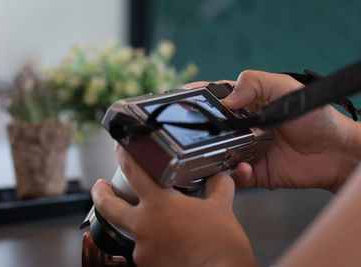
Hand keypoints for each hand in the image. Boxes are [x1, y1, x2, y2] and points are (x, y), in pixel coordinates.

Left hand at [92, 145, 257, 266]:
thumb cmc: (221, 244)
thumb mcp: (220, 207)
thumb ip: (217, 187)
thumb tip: (218, 178)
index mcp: (160, 204)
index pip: (133, 171)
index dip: (123, 156)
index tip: (120, 149)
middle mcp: (144, 225)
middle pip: (108, 205)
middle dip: (100, 193)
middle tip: (100, 186)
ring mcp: (142, 248)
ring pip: (131, 231)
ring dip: (140, 224)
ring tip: (159, 225)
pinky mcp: (146, 265)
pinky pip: (146, 250)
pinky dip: (155, 244)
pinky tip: (171, 244)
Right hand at [188, 71, 357, 191]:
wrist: (334, 152)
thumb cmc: (314, 116)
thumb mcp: (285, 89)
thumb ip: (255, 84)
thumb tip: (228, 99)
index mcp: (247, 104)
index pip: (215, 98)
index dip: (197, 98)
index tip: (180, 99)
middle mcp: (242, 127)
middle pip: (211, 129)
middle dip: (199, 132)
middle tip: (191, 134)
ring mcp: (246, 150)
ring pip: (217, 155)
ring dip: (214, 156)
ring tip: (222, 154)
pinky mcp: (254, 172)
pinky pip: (235, 176)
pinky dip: (237, 174)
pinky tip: (247, 169)